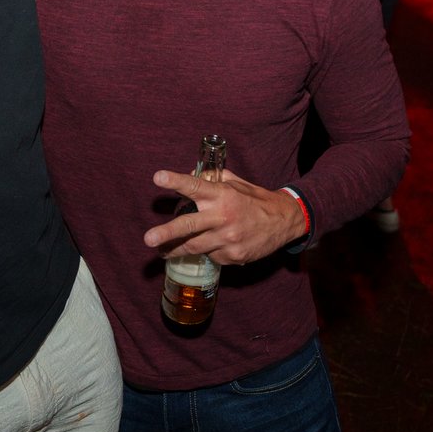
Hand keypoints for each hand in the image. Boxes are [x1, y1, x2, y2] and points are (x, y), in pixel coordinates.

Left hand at [142, 168, 306, 265]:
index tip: (158, 177)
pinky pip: (211, 255)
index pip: (195, 186)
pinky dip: (207, 251)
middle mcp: (223, 217)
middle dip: (167, 233)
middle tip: (148, 239)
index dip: (176, 181)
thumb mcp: (235, 183)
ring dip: (175, 250)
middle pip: (189, 226)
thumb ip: (212, 179)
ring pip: (195, 246)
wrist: (284, 222)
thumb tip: (190, 175)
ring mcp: (228, 239)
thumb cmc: (255, 200)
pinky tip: (210, 246)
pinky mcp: (233, 256)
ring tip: (161, 252)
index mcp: (223, 195)